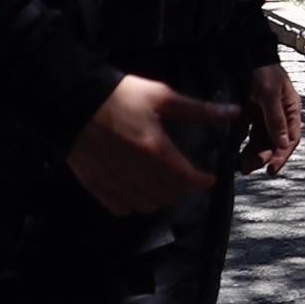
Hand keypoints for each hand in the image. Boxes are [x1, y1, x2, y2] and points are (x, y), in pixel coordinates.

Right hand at [63, 73, 242, 214]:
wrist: (71, 100)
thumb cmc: (118, 95)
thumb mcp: (161, 96)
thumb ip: (198, 110)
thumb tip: (232, 112)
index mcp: (155, 149)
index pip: (187, 179)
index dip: (202, 181)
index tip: (208, 177)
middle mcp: (136, 171)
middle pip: (169, 195)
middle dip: (183, 187)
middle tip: (185, 176)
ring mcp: (115, 181)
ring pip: (147, 205)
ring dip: (160, 197)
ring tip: (162, 182)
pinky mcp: (96, 185)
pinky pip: (121, 208)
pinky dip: (133, 204)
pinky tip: (136, 189)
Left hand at [238, 59, 301, 178]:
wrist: (243, 53)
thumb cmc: (262, 70)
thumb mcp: (270, 93)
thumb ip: (276, 119)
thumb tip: (283, 144)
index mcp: (291, 110)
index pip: (290, 139)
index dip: (282, 156)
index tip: (271, 169)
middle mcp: (279, 116)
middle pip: (274, 144)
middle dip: (263, 157)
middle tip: (248, 167)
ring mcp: (263, 116)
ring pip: (260, 142)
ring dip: (252, 154)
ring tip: (241, 165)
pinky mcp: (248, 116)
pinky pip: (246, 135)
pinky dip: (241, 144)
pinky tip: (233, 151)